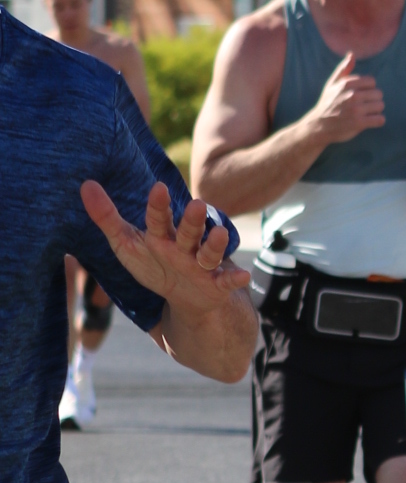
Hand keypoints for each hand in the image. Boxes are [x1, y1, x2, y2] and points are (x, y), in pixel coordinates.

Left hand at [78, 180, 250, 328]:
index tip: (158, 188)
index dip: (159, 206)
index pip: (159, 219)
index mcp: (163, 235)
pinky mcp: (217, 285)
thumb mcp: (127, 244)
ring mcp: (202, 265)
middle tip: (195, 205)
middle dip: (192, 221)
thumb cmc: (155, 264)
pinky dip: (235, 278)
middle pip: (189, 232)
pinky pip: (227, 281)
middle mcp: (185, 247)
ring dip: (214, 244)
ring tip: (217, 233)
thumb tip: (85, 184)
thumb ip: (106, 217)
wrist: (185, 297)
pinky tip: (243, 276)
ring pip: (209, 253)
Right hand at [309, 52, 385, 143]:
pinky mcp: (359, 123)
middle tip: (363, 106)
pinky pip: (380, 119)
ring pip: (380, 106)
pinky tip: (370, 121)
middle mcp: (352, 95)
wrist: (319, 125)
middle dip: (373, 100)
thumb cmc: (327, 103)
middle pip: (378, 94)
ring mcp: (356, 109)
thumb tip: (351, 54)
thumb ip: (343, 69)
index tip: (360, 95)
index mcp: (347, 84)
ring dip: (375, 111)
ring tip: (365, 113)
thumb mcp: (332, 84)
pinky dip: (378, 121)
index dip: (368, 89)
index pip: (372, 81)